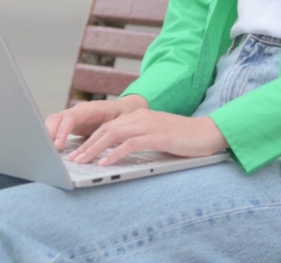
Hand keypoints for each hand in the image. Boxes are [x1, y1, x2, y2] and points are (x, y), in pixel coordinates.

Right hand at [45, 96, 148, 150]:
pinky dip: (51, 136)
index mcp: (92, 109)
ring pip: (55, 121)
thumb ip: (115, 131)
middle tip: (47, 150)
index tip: (59, 145)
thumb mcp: (124, 122)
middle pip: (58, 118)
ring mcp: (75, 116)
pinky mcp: (72, 124)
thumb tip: (112, 142)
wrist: (125, 109)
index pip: (72, 117)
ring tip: (45, 150)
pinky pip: (57, 127)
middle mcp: (80, 111)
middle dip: (50, 133)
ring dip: (48, 135)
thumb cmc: (125, 115)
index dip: (63, 131)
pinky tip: (50, 148)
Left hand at [67, 109, 227, 165]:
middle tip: (72, 160)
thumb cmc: (182, 138)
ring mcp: (149, 125)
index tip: (75, 152)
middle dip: (86, 145)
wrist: (209, 133)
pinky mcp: (158, 136)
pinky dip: (115, 154)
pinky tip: (105, 163)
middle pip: (105, 129)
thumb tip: (116, 153)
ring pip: (113, 135)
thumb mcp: (154, 136)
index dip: (88, 139)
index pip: (106, 127)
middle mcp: (140, 117)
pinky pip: (131, 144)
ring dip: (95, 149)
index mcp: (137, 116)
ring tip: (82, 162)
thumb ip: (136, 140)